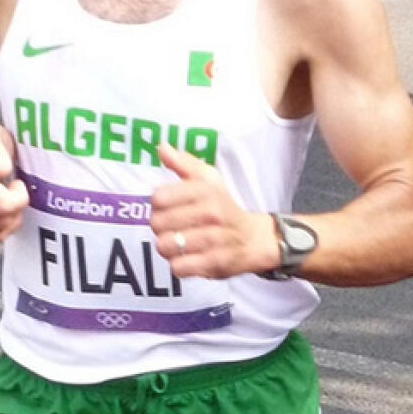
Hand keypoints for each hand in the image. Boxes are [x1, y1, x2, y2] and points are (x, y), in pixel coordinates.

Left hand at [150, 143, 277, 277]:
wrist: (255, 239)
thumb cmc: (225, 208)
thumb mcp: (209, 180)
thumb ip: (183, 163)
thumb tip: (161, 146)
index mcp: (206, 191)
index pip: (159, 198)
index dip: (157, 205)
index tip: (168, 208)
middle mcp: (211, 214)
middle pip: (157, 223)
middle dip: (160, 227)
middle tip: (173, 228)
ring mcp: (213, 240)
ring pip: (165, 246)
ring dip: (168, 247)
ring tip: (179, 243)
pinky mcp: (214, 263)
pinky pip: (178, 267)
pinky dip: (179, 265)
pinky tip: (188, 258)